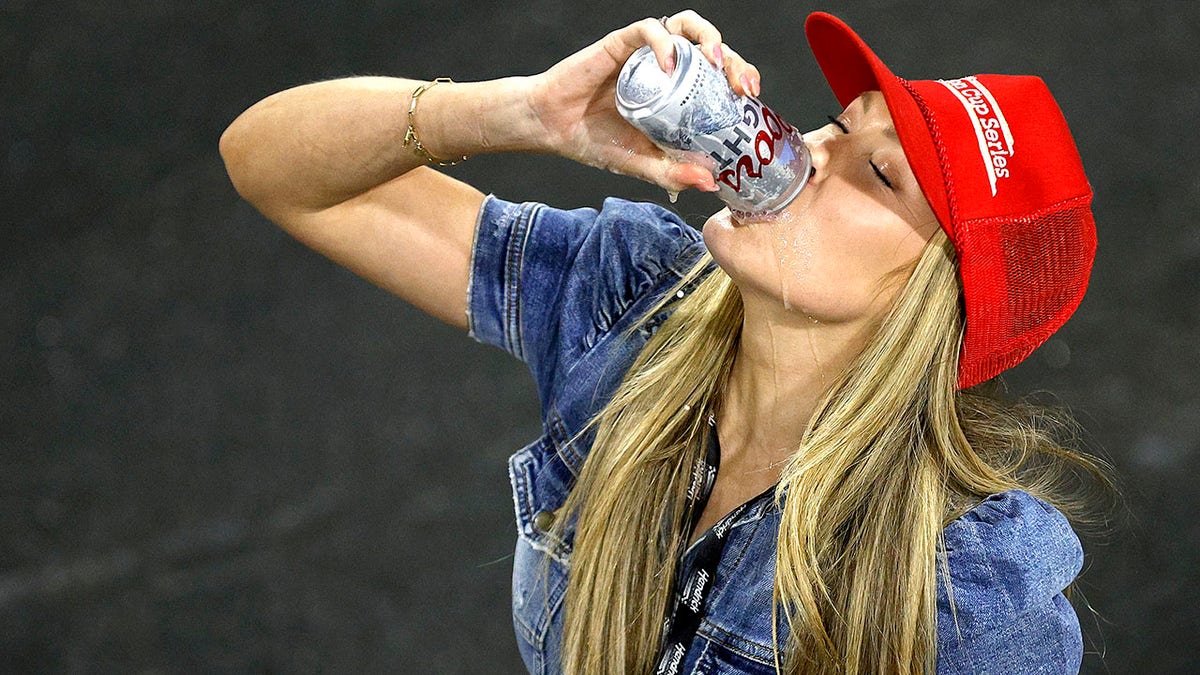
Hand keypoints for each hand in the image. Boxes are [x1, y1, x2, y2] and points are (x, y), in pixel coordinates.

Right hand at [523, 10, 762, 192]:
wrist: (554, 129)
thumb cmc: (597, 141)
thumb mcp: (642, 164)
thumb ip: (672, 172)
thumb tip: (709, 183)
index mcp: (679, 91)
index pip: (720, 75)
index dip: (741, 77)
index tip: (751, 97)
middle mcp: (666, 66)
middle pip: (711, 48)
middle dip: (734, 61)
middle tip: (741, 86)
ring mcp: (646, 53)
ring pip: (686, 25)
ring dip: (707, 38)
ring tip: (713, 62)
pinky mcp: (620, 44)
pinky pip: (647, 30)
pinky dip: (662, 42)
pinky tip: (667, 64)